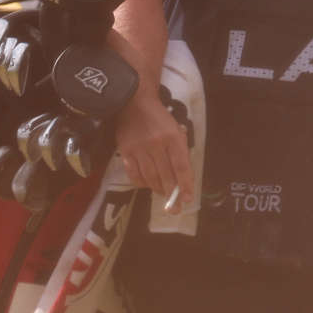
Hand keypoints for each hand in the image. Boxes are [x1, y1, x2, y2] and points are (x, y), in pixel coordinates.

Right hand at [115, 91, 193, 212]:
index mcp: (173, 138)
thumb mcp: (176, 129)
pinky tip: (148, 185)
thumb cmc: (160, 118)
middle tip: (175, 209)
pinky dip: (142, 183)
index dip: (185, 185)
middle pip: (166, 175)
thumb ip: (180, 150)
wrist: (134, 103)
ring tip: (163, 195)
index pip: (181, 167)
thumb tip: (183, 177)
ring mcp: (139, 148)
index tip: (187, 199)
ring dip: (157, 189)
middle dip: (171, 194)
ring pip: (150, 177)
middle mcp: (156, 144)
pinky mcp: (125, 151)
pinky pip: (134, 174)